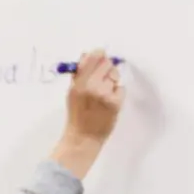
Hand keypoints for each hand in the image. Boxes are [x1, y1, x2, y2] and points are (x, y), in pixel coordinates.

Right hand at [51, 48, 123, 176]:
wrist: (83, 138)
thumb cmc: (77, 115)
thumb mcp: (72, 93)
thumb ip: (79, 74)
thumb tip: (86, 55)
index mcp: (79, 83)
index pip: (94, 56)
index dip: (98, 56)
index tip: (99, 59)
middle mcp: (92, 86)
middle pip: (107, 63)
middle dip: (106, 69)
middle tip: (102, 79)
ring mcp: (105, 94)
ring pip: (115, 75)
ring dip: (111, 81)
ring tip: (103, 94)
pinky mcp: (116, 101)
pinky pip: (121, 88)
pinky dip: (117, 93)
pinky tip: (109, 102)